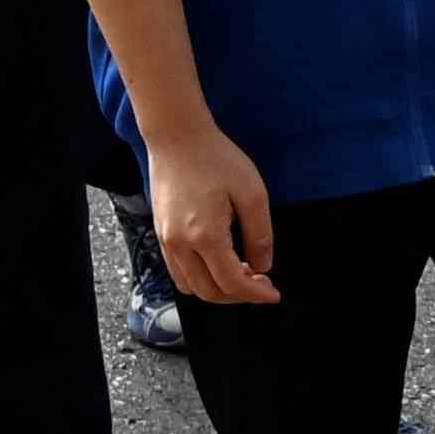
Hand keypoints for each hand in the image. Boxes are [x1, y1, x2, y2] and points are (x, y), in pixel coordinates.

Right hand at [145, 121, 278, 302]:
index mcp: (205, 236)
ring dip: (217, 289)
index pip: (232, 283)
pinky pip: (179, 272)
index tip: (273, 293)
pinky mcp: (161, 234)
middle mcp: (180, 244)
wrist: (177, 138)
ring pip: (191, 287)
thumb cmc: (216, 159)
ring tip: (241, 271)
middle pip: (210, 292)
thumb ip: (260, 235)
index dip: (256, 294)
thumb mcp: (253, 194)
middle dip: (238, 295)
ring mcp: (166, 241)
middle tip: (261, 282)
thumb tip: (262, 266)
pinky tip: (219, 261)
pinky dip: (200, 278)